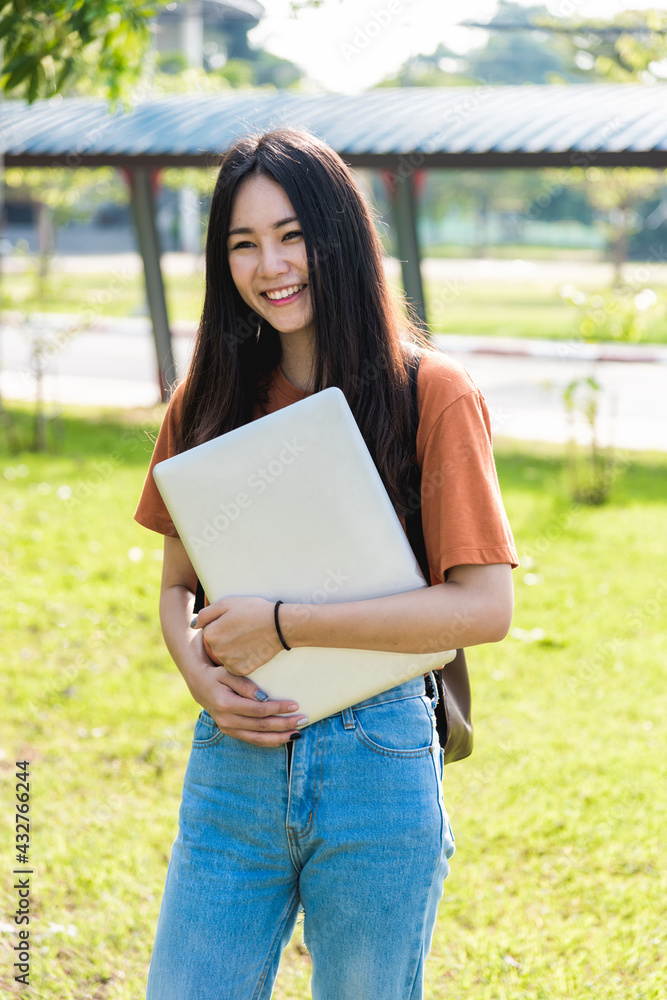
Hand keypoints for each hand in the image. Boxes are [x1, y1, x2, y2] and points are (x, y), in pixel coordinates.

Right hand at [187, 660, 306, 746]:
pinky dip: (271, 741)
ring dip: (281, 737)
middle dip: (284, 724)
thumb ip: (245, 685)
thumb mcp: (228, 673)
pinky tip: (285, 737)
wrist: (199, 686)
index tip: (295, 704)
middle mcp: (227, 721)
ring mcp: (228, 729)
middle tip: (304, 719)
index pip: (258, 710)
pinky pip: (254, 741)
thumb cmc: (217, 675)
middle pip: (261, 726)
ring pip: (258, 739)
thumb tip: (264, 697)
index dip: (278, 708)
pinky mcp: (232, 733)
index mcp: (226, 704)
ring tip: (298, 732)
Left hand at [191, 596, 282, 675]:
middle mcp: (217, 651)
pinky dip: (241, 659)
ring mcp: (230, 662)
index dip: (220, 624)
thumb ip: (205, 614)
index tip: (233, 621)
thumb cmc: (254, 610)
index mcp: (211, 634)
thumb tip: (193, 625)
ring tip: (247, 638)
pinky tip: (251, 649)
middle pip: (215, 645)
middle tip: (242, 629)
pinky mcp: (242, 670)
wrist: (279, 625)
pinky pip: (235, 666)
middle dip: (225, 638)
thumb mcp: (227, 603)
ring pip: (225, 656)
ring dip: (232, 649)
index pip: (208, 631)